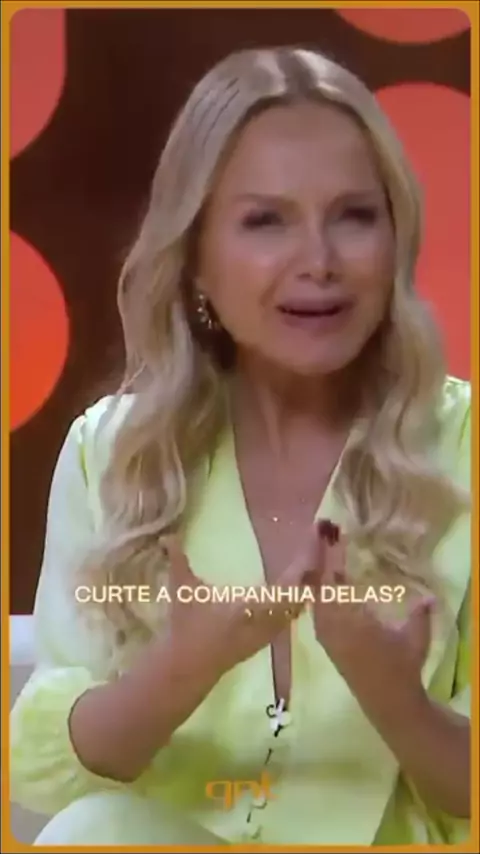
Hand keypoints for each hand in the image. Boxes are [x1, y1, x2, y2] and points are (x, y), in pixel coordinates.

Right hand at [160, 534, 313, 681]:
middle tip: (316, 552)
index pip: (286, 589)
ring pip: (297, 610)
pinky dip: (296, 603)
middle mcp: (265, 622)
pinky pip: (289, 620)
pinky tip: (298, 592)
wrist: (186, 667)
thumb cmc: (186, 628)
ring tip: (312, 567)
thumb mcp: (183, 592)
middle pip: (300, 598)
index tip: (310, 550)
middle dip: (309, 576)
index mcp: (251, 608)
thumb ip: (178, 561)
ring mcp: (267, 634)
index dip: (301, 570)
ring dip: (305, 590)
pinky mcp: (264, 641)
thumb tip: (168, 536)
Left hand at [310, 524, 434, 705]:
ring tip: (322, 550)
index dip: (331, 557)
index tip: (332, 534)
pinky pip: (317, 610)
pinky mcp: (327, 642)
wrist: (387, 702)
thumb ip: (420, 614)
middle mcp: (332, 627)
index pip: (334, 583)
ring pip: (315, 598)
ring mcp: (327, 635)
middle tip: (322, 533)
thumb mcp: (415, 638)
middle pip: (318, 586)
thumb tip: (429, 594)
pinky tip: (326, 582)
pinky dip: (319, 592)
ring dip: (318, 575)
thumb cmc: (402, 668)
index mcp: (351, 622)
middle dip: (319, 559)